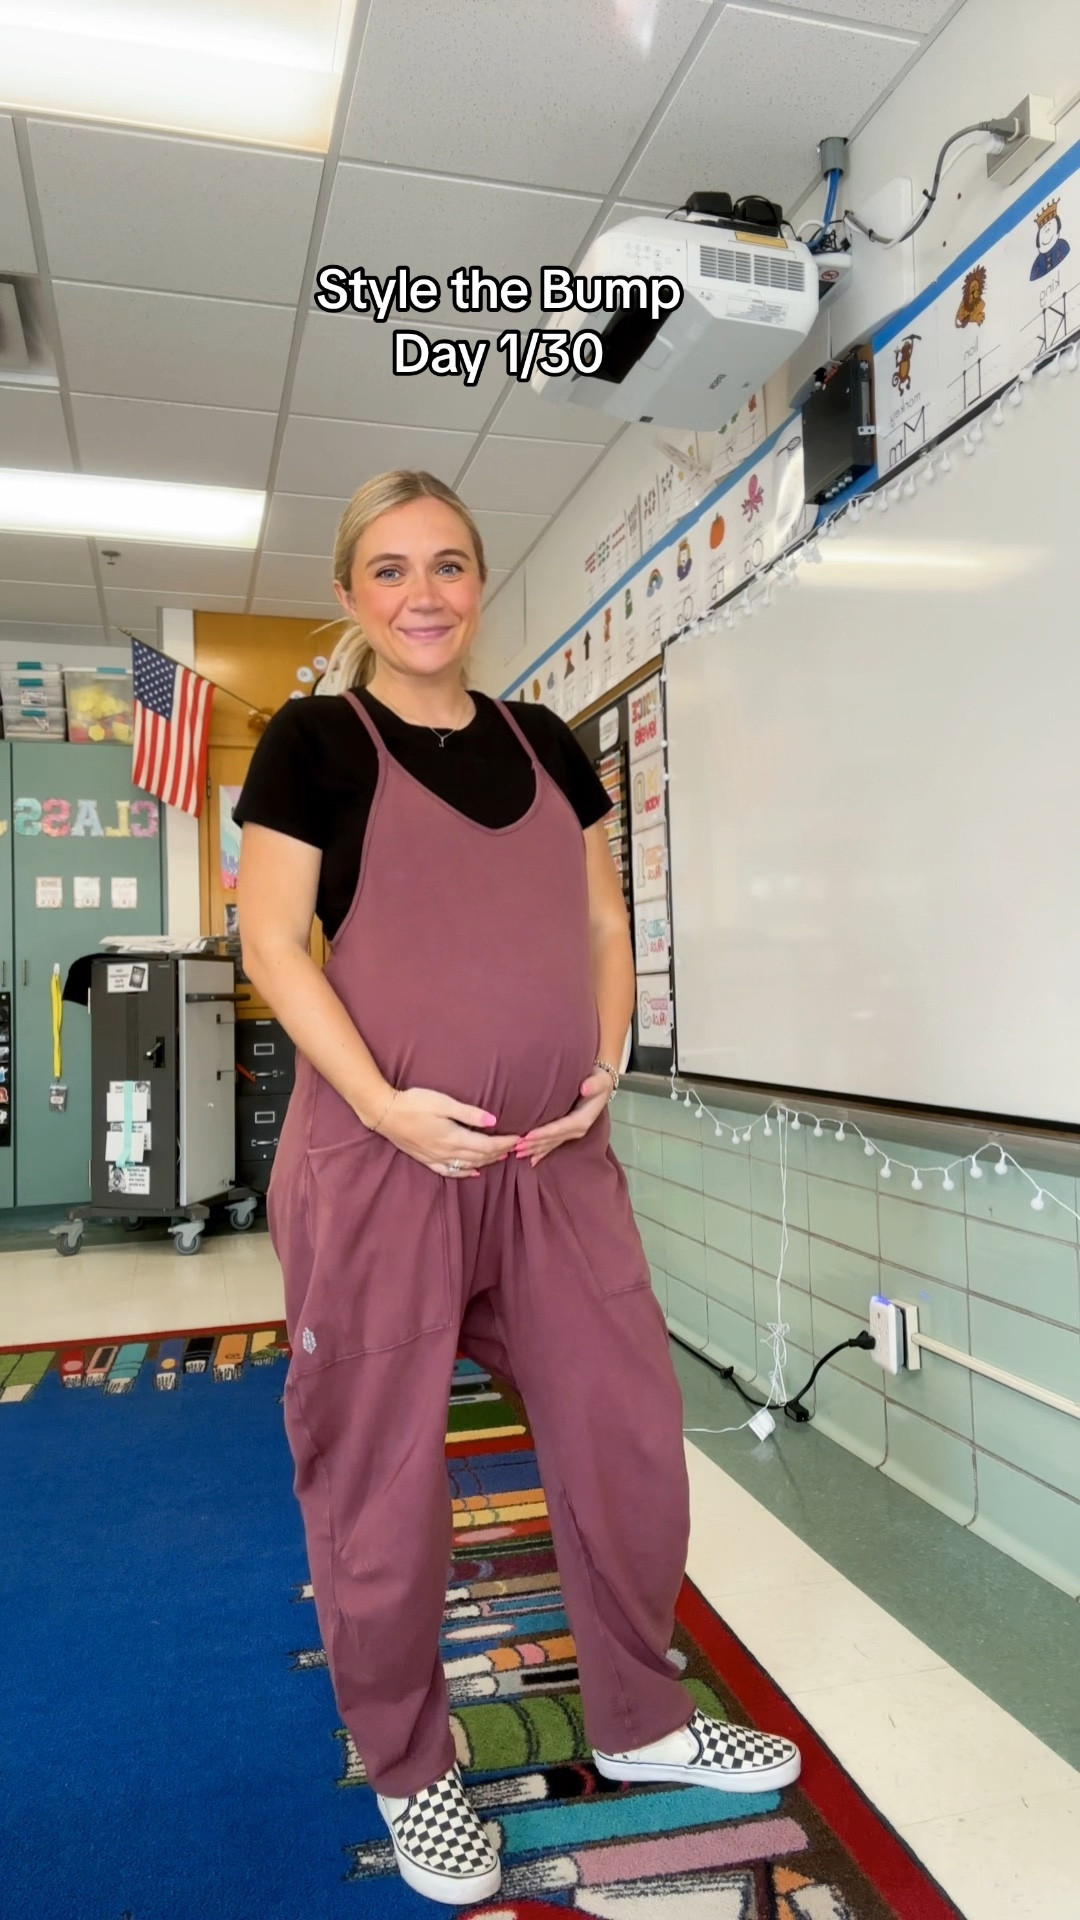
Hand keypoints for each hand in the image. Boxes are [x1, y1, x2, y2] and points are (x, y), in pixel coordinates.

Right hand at [380, 1087, 520, 1178]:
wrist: (384, 1113)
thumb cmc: (414, 1103)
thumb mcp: (444, 1103)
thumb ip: (469, 1113)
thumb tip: (493, 1121)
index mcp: (454, 1138)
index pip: (487, 1146)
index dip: (505, 1143)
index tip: (518, 1138)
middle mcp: (447, 1152)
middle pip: (480, 1157)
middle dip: (500, 1153)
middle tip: (514, 1147)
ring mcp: (435, 1158)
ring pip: (468, 1165)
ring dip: (487, 1162)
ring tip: (501, 1157)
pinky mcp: (426, 1159)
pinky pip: (450, 1171)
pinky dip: (465, 1172)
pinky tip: (473, 1172)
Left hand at [514, 1070, 612, 1167]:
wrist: (602, 1084)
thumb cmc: (599, 1080)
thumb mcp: (600, 1079)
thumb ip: (594, 1084)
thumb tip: (585, 1088)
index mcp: (583, 1119)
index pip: (560, 1128)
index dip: (544, 1133)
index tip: (527, 1136)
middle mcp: (578, 1129)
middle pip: (553, 1139)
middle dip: (535, 1144)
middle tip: (516, 1148)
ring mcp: (573, 1132)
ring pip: (551, 1143)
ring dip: (535, 1149)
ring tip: (518, 1154)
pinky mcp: (568, 1131)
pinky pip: (554, 1143)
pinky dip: (542, 1151)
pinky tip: (532, 1160)